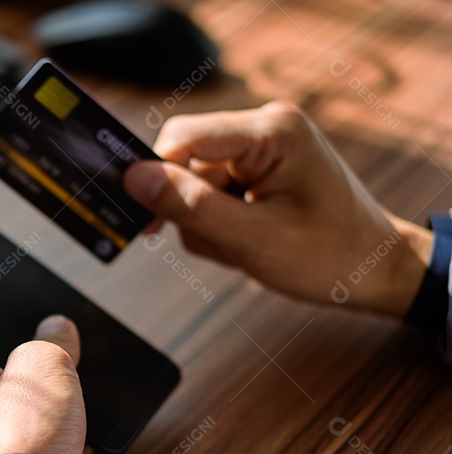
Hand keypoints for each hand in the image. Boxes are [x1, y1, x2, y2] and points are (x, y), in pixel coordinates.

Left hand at [0, 315, 90, 453]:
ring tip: (70, 377)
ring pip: (16, 405)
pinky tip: (79, 422)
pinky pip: (37, 436)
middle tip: (45, 336)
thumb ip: (50, 340)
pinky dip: (56, 427)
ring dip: (42, 393)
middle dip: (17, 354)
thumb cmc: (20, 437)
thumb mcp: (43, 364)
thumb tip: (57, 328)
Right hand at [123, 100, 432, 316]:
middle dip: (191, 210)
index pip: (182, 137)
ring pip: (193, 184)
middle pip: (184, 162)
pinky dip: (218, 226)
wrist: (375, 270)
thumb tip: (135, 178)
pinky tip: (246, 242)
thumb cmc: (329, 256)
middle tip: (223, 244)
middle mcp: (265, 126)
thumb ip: (191, 207)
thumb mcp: (253, 240)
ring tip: (245, 248)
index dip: (156, 177)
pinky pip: (210, 194)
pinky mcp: (257, 168)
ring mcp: (261, 147)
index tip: (147, 224)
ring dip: (206, 225)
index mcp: (272, 130)